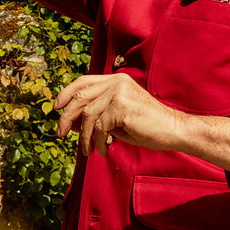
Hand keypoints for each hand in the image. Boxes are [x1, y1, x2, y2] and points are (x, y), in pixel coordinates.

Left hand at [55, 73, 229, 172]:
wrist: (173, 130)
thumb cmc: (146, 126)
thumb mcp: (116, 118)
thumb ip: (95, 116)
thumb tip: (69, 122)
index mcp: (115, 80)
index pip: (83, 81)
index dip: (66, 93)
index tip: (56, 108)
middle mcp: (116, 82)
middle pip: (80, 97)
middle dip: (67, 117)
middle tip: (60, 133)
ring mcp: (119, 93)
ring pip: (88, 114)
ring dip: (84, 136)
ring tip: (87, 150)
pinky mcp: (122, 107)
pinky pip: (100, 127)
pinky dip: (98, 141)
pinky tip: (103, 149)